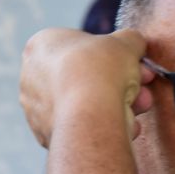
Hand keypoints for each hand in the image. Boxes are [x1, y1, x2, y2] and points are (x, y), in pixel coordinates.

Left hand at [19, 28, 152, 147]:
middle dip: (120, 82)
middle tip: (143, 86)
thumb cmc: (102, 69)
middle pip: (85, 77)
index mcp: (41, 45)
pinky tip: (126, 126)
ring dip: (117, 104)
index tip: (134, 64)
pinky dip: (103, 125)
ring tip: (140, 107)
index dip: (115, 56)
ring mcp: (36, 108)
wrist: (89, 113)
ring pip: (85, 103)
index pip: (83, 48)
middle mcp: (31, 76)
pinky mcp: (45, 134)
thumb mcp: (126, 43)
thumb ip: (130, 39)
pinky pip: (81, 126)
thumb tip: (134, 42)